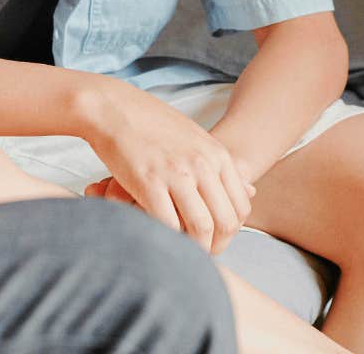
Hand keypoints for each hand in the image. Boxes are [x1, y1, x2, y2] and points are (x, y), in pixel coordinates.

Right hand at [78, 82, 254, 253]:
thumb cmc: (152, 124)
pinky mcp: (149, 183)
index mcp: (217, 155)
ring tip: (185, 254)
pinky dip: (169, 239)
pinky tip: (162, 241)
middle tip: (202, 255)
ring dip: (196, 249)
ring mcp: (177, 174)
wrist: (113, 108)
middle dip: (217, 246)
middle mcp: (203, 165)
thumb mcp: (196, 138)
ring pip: (201, 227)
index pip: (241, 206)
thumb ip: (220, 165)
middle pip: (226, 221)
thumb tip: (250, 190)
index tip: (216, 240)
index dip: (232, 231)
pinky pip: (169, 224)